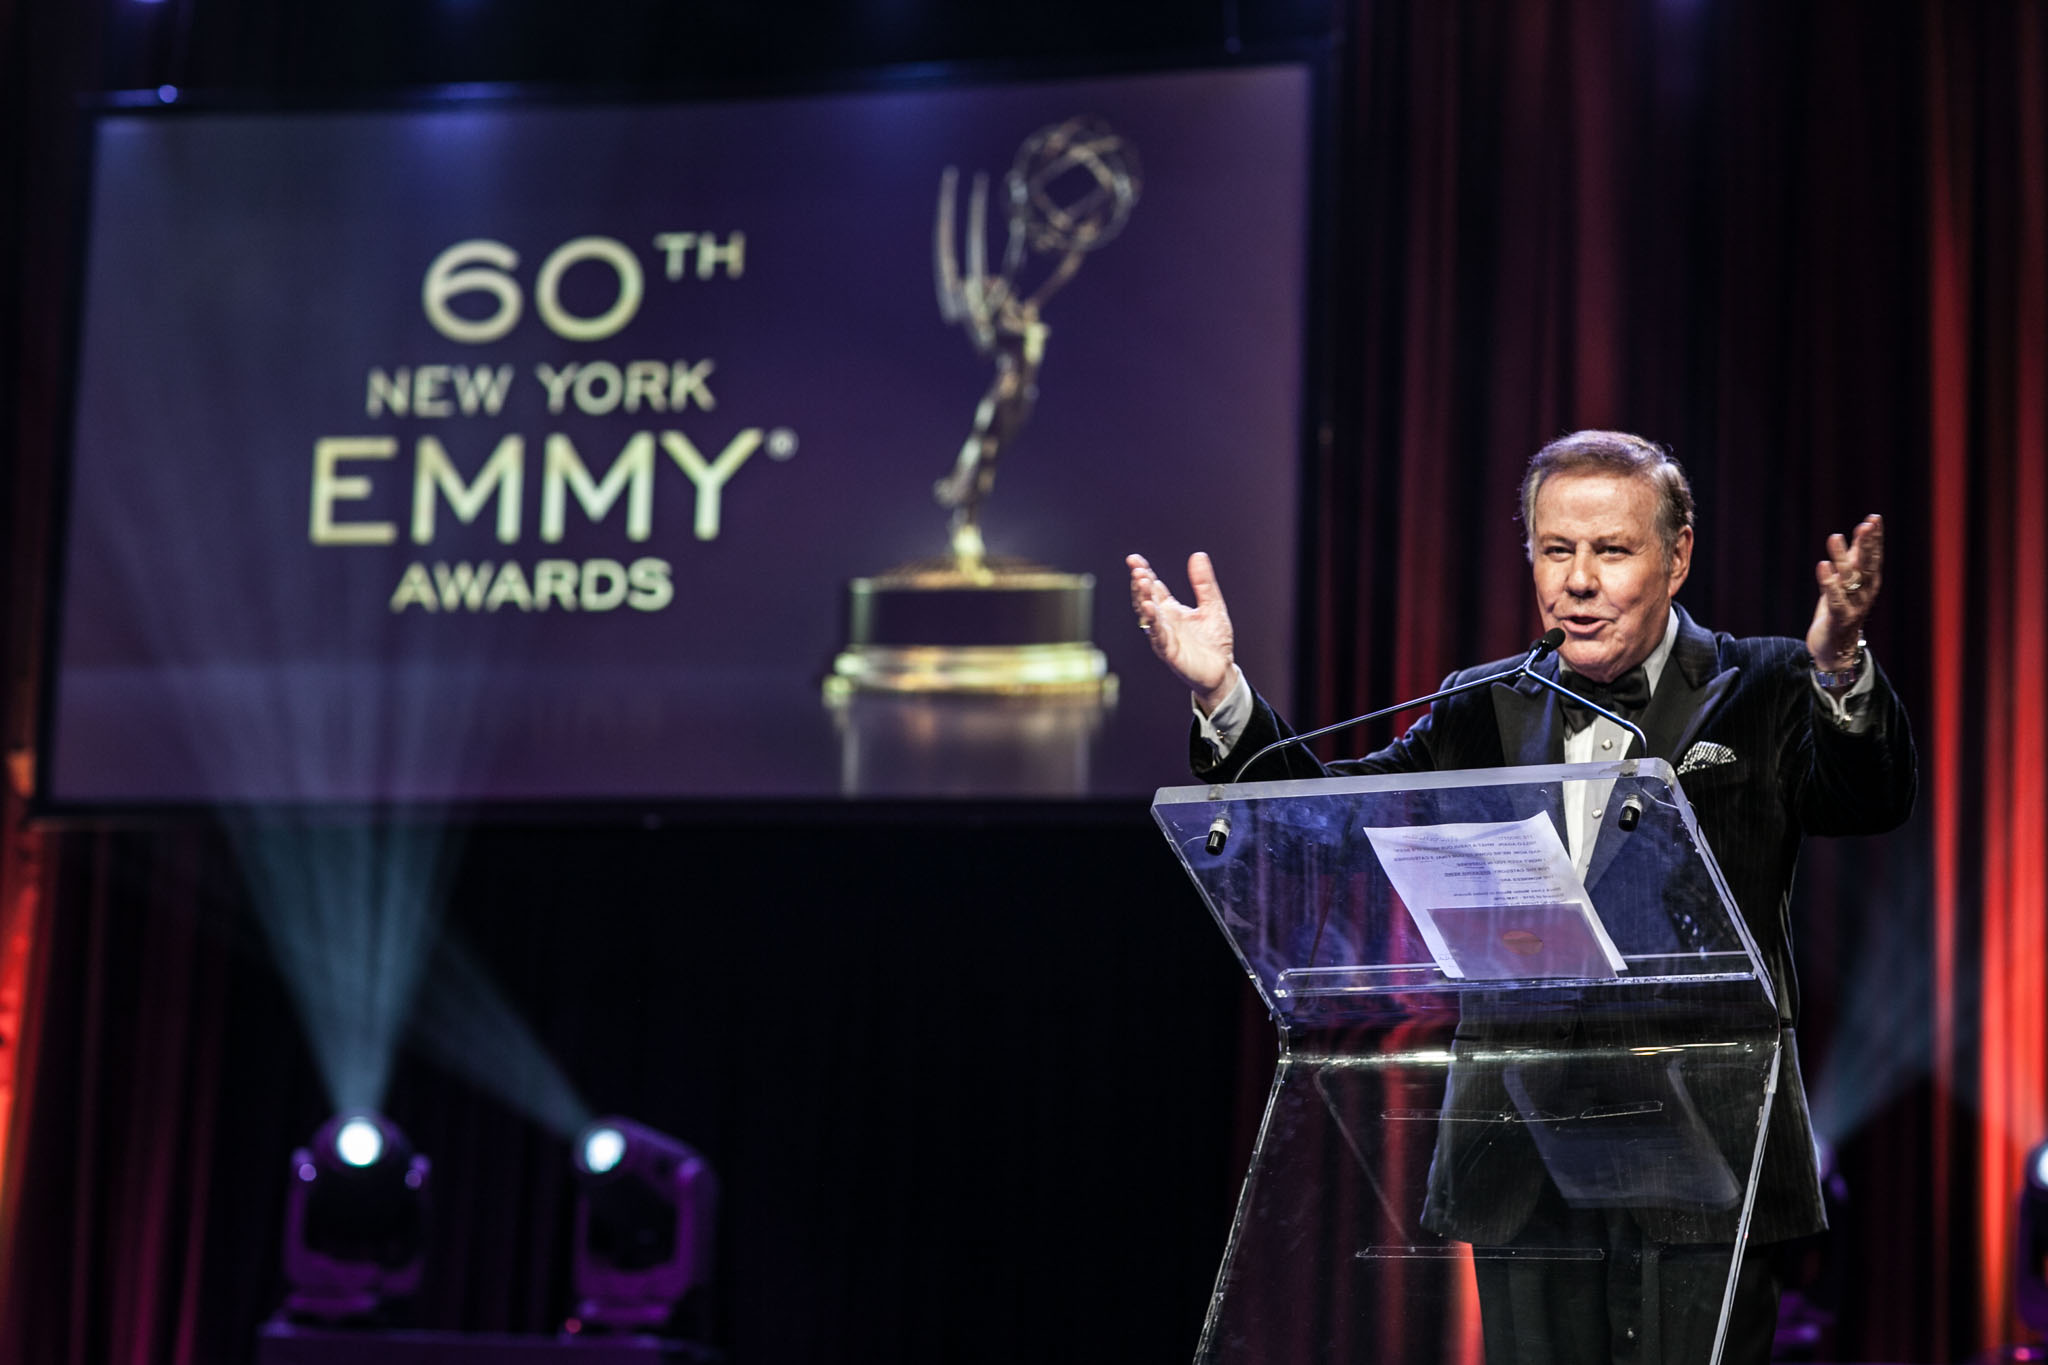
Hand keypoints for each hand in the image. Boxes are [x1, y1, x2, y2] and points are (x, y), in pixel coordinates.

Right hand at [1126, 551, 1237, 711]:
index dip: (1144, 573)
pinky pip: (1158, 636)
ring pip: (1149, 616)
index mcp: (1171, 610)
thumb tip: (1198, 555)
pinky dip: (1153, 622)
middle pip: (1146, 599)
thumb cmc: (1215, 642)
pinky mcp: (1169, 652)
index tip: (1134, 559)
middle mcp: (1164, 622)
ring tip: (1142, 582)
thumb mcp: (1212, 606)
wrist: (1222, 671)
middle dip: (1140, 584)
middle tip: (1137, 568)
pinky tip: (1149, 608)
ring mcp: (1164, 636)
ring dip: (1143, 599)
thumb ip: (1204, 583)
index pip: (1154, 588)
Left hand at [1807, 513, 1883, 670]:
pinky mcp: (1839, 618)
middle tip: (1866, 525)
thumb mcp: (1848, 581)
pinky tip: (1823, 565)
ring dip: (1842, 557)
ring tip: (1834, 537)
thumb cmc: (1841, 609)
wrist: (1836, 648)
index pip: (1873, 557)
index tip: (1873, 519)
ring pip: (1849, 579)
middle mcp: (1864, 593)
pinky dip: (1829, 583)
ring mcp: (1853, 606)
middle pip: (1867, 566)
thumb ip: (1854, 558)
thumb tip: (1862, 531)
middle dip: (1867, 545)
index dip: (1874, 539)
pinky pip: (1835, 599)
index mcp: (1868, 583)